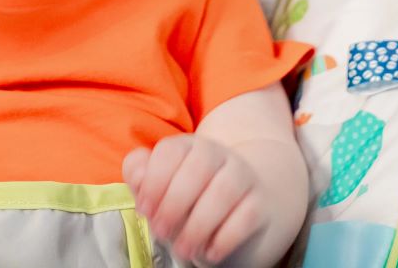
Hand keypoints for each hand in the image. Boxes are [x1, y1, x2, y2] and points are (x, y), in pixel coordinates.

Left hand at [123, 135, 264, 265]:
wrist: (241, 205)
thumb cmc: (190, 197)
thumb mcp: (162, 185)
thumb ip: (141, 175)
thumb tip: (137, 177)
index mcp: (189, 146)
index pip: (171, 151)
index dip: (154, 180)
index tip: (144, 209)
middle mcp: (218, 154)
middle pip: (198, 166)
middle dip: (174, 203)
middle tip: (161, 232)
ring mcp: (242, 175)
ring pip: (223, 191)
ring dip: (198, 225)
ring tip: (183, 249)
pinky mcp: (260, 202)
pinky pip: (246, 216)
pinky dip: (225, 237)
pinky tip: (209, 252)